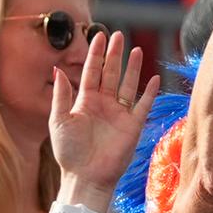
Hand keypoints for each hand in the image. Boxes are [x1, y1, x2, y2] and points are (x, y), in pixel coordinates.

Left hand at [49, 32, 159, 198]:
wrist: (86, 177)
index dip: (95, 54)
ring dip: (132, 68)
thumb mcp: (58, 121)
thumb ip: (61, 95)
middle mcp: (104, 104)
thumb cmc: (69, 153)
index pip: (92, 71)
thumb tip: (58, 68)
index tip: (99, 35)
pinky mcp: (132, 126)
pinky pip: (143, 105)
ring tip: (137, 50)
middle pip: (111, 73)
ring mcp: (119, 114)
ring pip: (128, 85)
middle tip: (118, 36)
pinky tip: (154, 79)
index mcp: (85, 101)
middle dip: (115, 55)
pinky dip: (150, 92)